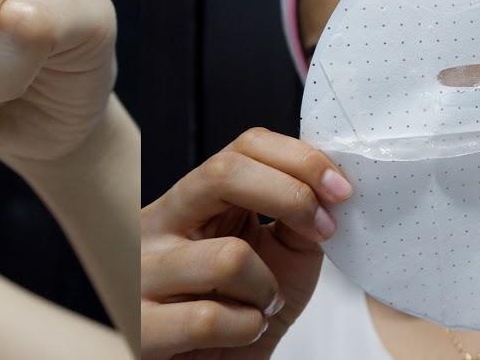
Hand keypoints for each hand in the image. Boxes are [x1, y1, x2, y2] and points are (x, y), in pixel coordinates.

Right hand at [140, 129, 351, 358]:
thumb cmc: (241, 313)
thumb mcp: (279, 256)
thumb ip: (298, 218)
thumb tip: (329, 190)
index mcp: (193, 201)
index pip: (243, 148)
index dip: (299, 160)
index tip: (339, 191)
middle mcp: (158, 225)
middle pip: (223, 173)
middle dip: (291, 197)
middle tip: (323, 231)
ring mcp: (141, 273)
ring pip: (228, 258)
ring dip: (267, 289)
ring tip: (263, 304)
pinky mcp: (140, 325)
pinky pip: (209, 319)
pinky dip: (245, 330)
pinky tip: (240, 332)